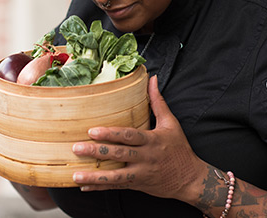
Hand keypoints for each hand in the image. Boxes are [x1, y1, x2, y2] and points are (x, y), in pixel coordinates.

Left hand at [70, 75, 207, 200]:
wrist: (191, 180)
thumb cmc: (179, 149)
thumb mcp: (171, 124)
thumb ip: (158, 102)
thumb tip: (153, 79)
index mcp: (152, 141)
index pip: (129, 136)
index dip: (111, 134)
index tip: (92, 131)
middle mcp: (145, 158)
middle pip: (119, 155)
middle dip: (97, 152)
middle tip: (76, 148)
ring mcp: (141, 174)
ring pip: (115, 177)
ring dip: (95, 176)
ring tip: (75, 175)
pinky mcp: (137, 186)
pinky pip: (116, 187)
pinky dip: (100, 187)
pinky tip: (84, 187)